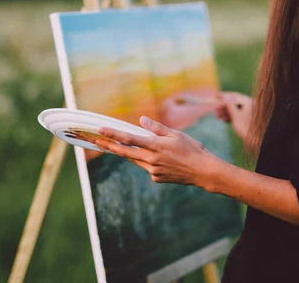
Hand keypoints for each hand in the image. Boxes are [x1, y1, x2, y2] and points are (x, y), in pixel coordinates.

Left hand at [95, 116, 224, 188]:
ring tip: (124, 145)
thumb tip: (141, 121)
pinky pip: (147, 167)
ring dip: (129, 152)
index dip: (113, 134)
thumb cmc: (192, 149)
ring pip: (136, 159)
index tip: (101, 130)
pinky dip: (149, 160)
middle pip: (125, 152)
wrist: (203, 171)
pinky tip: (164, 159)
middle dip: (109, 145)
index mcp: (156, 146)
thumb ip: (156, 128)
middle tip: (96, 140)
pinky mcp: (157, 178)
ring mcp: (153, 171)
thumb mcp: (176, 134)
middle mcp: (151, 160)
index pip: (129, 139)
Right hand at [215, 92, 253, 141]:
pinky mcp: (247, 118)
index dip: (224, 96)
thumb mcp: (236, 115)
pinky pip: (238, 114)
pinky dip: (230, 116)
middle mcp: (250, 105)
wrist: (255, 140)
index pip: (235, 96)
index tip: (216, 96)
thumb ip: (229, 105)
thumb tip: (224, 96)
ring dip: (225, 112)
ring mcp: (249, 111)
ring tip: (217, 116)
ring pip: (235, 109)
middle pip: (234, 102)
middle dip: (224, 106)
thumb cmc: (246, 128)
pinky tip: (223, 120)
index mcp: (249, 102)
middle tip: (215, 109)